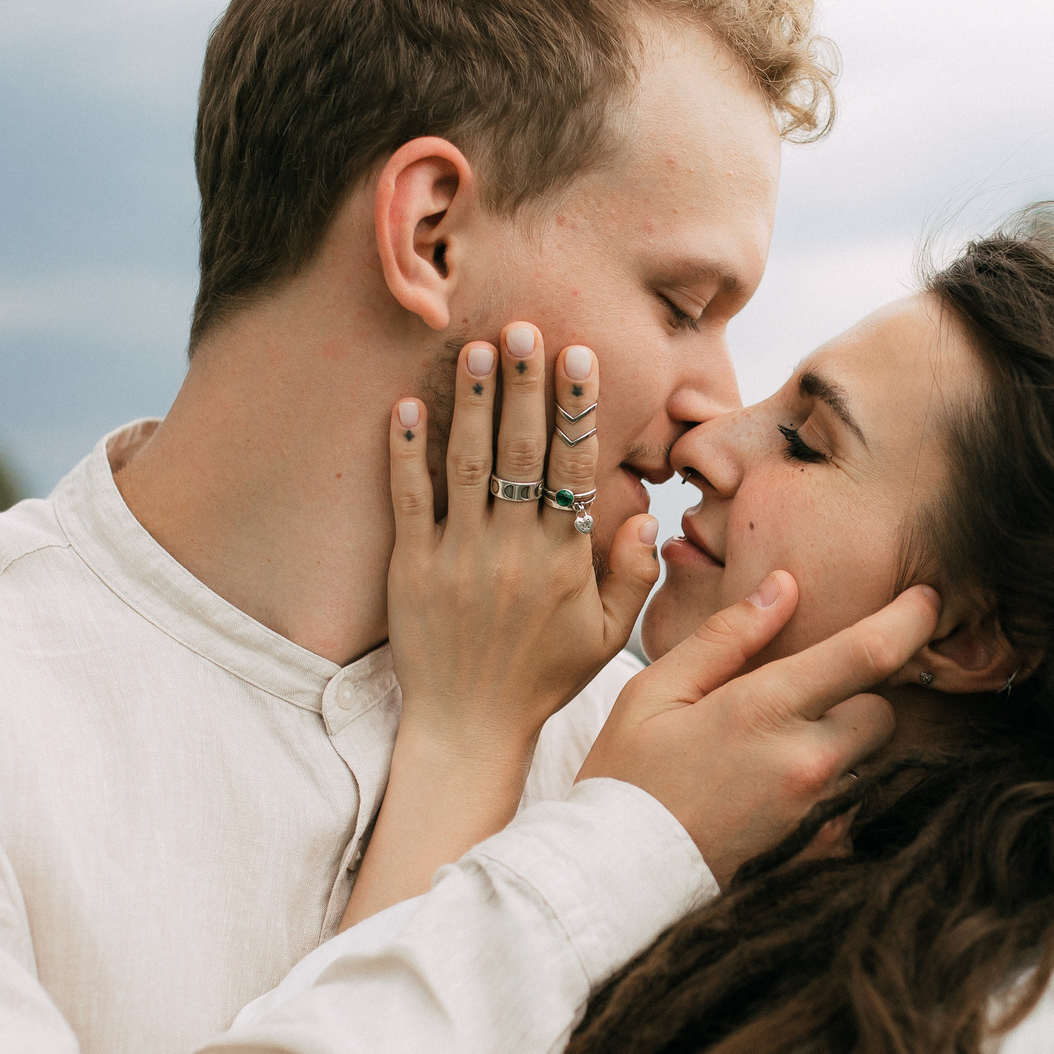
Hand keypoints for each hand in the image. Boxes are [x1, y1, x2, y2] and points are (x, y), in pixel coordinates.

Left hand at [384, 323, 659, 770]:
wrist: (470, 726)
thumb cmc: (543, 678)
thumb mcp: (606, 637)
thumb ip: (631, 577)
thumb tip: (646, 521)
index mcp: (563, 560)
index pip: (573, 468)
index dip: (575, 409)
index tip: (577, 357)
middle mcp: (512, 549)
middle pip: (520, 451)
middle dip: (523, 385)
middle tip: (523, 327)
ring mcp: (459, 555)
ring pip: (467, 464)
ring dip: (471, 402)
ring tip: (476, 348)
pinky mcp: (413, 567)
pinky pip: (409, 500)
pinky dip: (406, 452)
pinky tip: (407, 406)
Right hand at [579, 572, 940, 884]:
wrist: (614, 880)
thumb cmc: (626, 779)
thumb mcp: (656, 690)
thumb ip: (727, 636)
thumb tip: (785, 587)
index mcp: (765, 710)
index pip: (867, 654)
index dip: (908, 620)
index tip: (926, 600)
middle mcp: (807, 763)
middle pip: (882, 712)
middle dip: (857, 699)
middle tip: (800, 705)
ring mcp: (819, 815)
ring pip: (868, 763)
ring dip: (841, 750)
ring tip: (774, 759)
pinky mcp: (818, 854)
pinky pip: (849, 810)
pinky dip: (827, 796)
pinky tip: (773, 801)